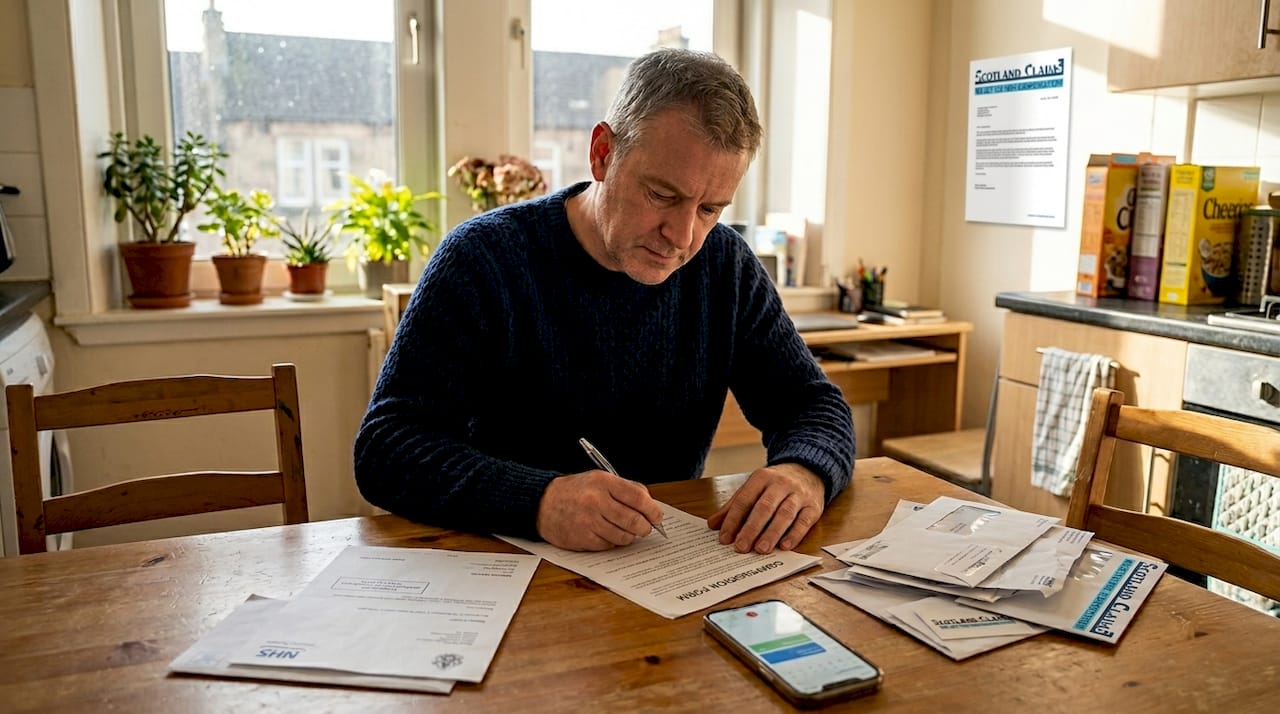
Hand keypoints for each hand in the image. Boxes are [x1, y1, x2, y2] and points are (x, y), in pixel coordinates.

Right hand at [536, 470, 664, 550]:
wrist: (542, 503)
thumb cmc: (575, 491)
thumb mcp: (599, 479)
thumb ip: (625, 489)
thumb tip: (650, 505)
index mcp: (603, 482)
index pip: (638, 497)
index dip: (653, 510)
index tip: (657, 516)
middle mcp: (596, 500)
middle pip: (634, 520)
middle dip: (644, 527)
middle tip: (645, 528)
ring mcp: (588, 521)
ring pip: (624, 536)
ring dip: (629, 536)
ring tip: (625, 530)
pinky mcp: (582, 538)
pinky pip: (609, 545)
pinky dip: (612, 542)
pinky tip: (606, 534)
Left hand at [707, 463, 824, 553]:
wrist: (808, 470)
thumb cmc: (775, 484)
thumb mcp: (754, 488)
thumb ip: (734, 506)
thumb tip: (713, 524)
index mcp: (761, 477)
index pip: (744, 499)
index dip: (733, 519)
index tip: (724, 538)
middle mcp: (780, 484)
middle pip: (764, 507)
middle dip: (751, 528)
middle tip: (741, 547)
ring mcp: (799, 495)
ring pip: (784, 514)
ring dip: (772, 533)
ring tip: (761, 549)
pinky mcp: (814, 506)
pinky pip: (804, 521)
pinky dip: (795, 534)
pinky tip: (785, 546)